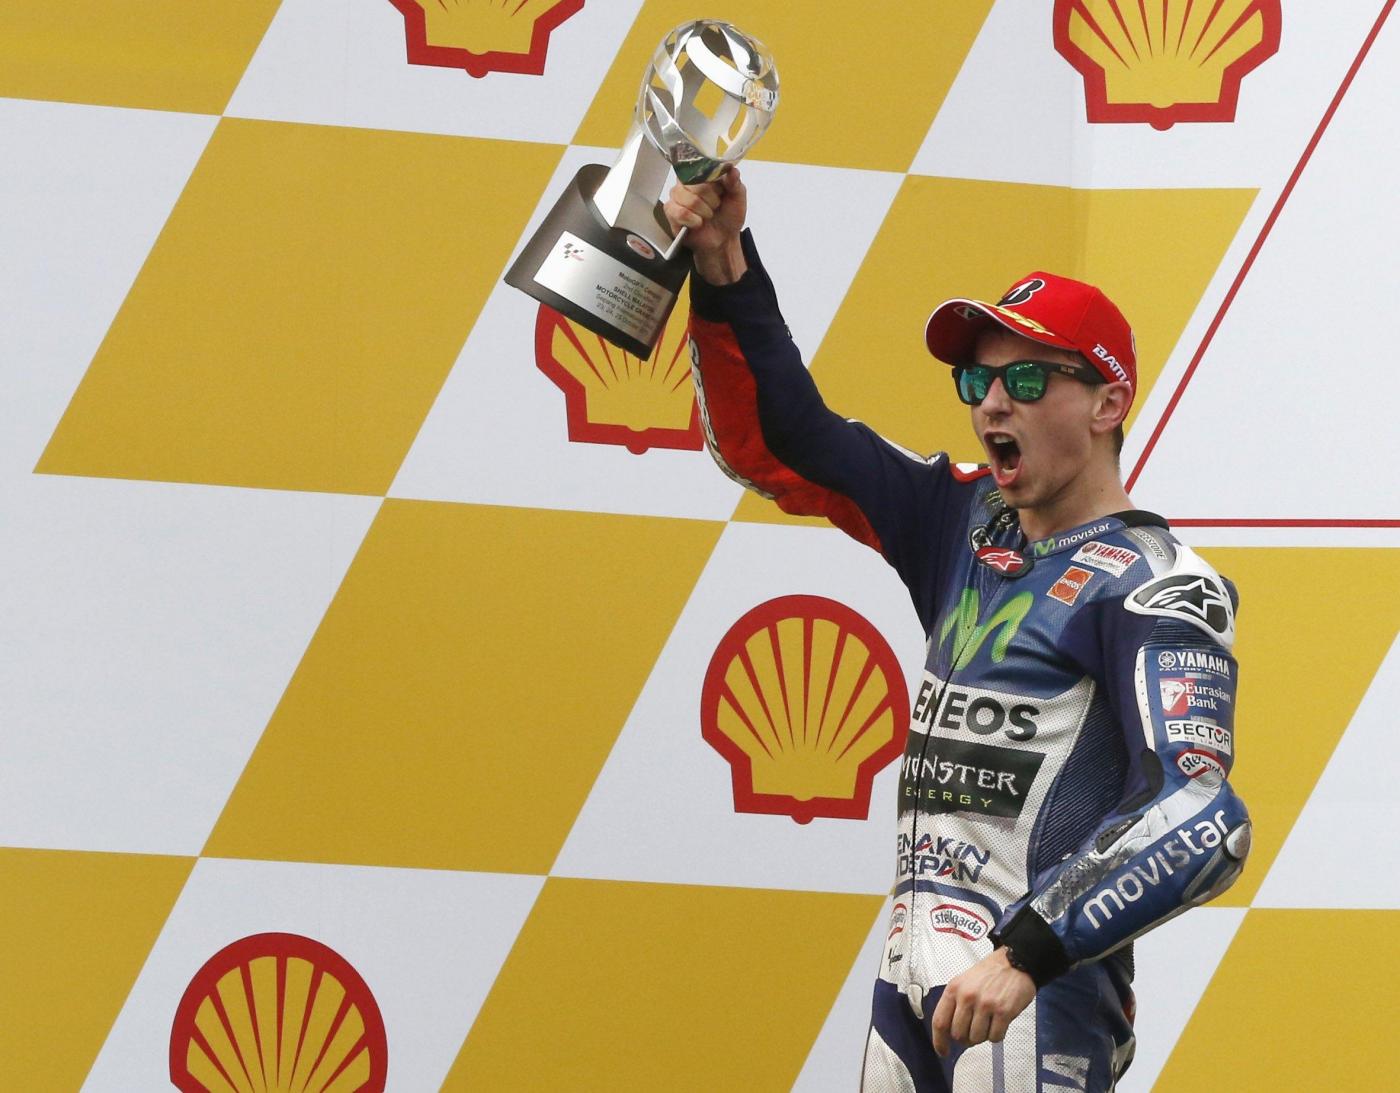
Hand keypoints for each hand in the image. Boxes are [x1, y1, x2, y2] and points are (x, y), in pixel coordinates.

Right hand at [663, 168, 747, 284]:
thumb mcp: (738, 197)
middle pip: (693, 182)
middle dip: (710, 198)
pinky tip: (698, 224)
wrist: (723, 239)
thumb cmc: (728, 216)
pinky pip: (680, 212)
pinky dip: (693, 220)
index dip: (711, 181)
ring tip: (708, 216)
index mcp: (701, 174)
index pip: (699, 165)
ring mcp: (676, 197)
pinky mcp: (670, 212)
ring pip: (687, 198)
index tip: (720, 191)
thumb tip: (731, 169)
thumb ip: (734, 182)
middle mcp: (686, 182)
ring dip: (703, 211)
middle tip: (715, 206)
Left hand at [930, 948, 1035, 1056]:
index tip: (943, 1051)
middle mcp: (967, 997)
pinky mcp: (1003, 1011)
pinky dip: (996, 1035)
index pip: (940, 1021)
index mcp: (954, 988)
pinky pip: (995, 1037)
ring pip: (976, 1038)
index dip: (939, 1041)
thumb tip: (950, 1032)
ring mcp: (985, 1004)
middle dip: (965, 1038)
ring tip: (988, 1023)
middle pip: (958, 1034)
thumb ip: (955, 1003)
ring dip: (982, 1036)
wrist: (1016, 962)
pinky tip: (999, 1023)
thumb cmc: (989, 973)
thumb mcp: (964, 982)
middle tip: (974, 1031)